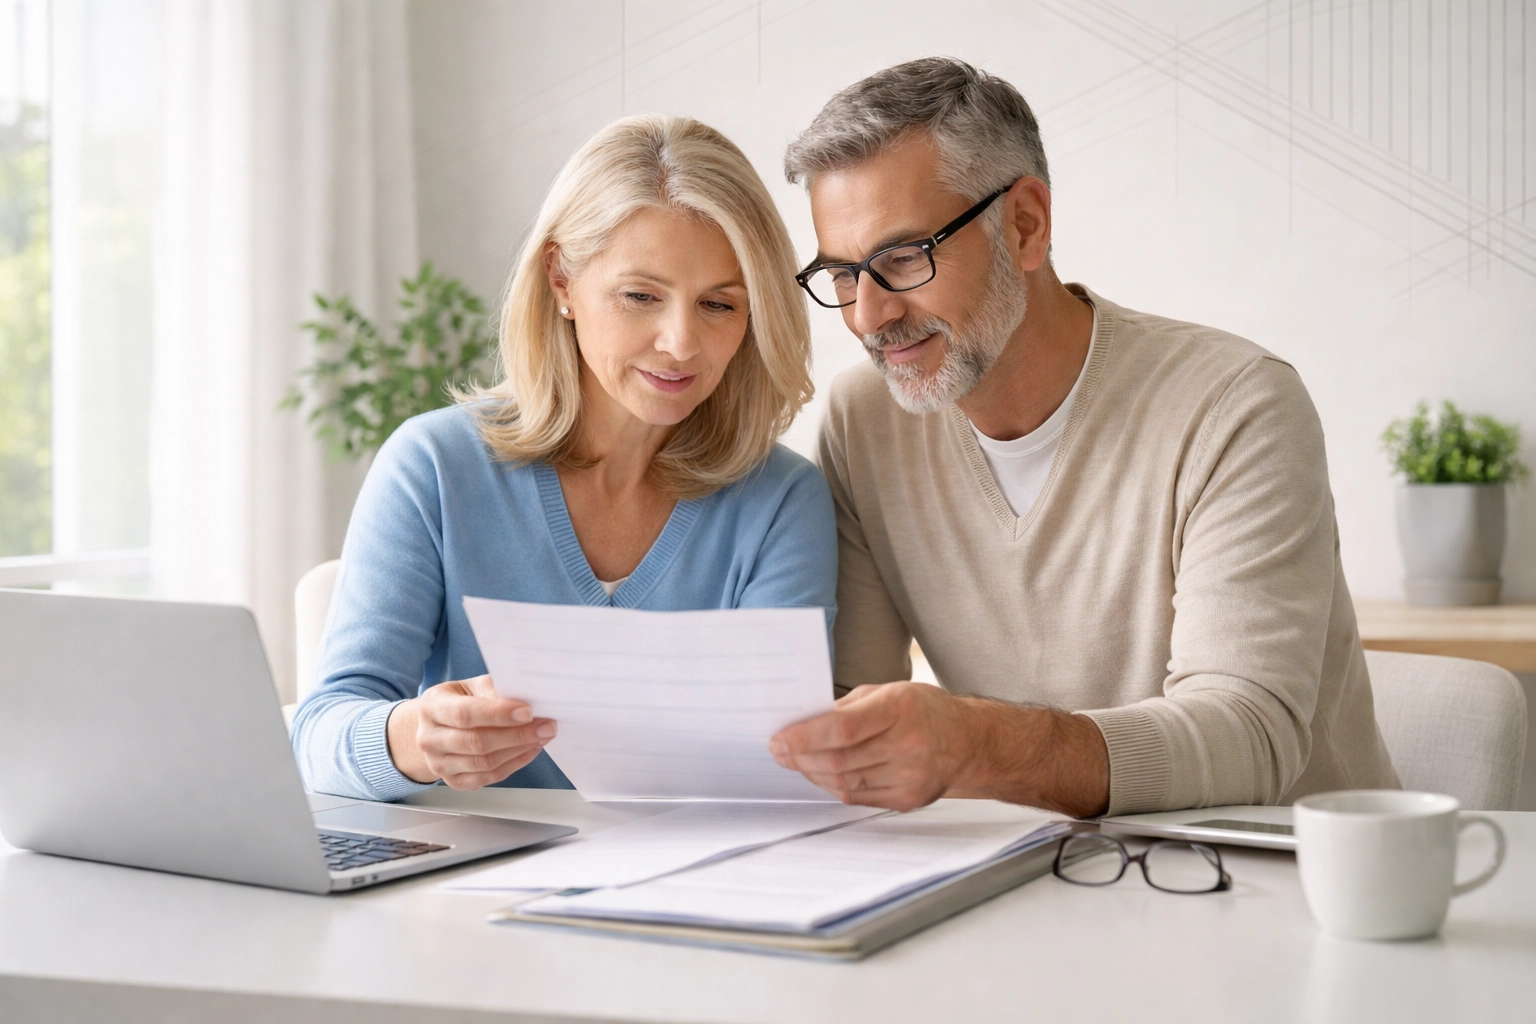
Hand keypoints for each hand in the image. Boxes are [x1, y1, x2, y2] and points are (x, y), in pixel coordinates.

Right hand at [386, 674, 555, 789]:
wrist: (435, 727)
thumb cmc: (457, 702)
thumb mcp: (471, 686)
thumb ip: (494, 691)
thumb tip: (527, 700)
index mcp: (432, 707)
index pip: (465, 713)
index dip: (498, 714)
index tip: (528, 712)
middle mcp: (430, 738)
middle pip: (476, 742)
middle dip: (517, 735)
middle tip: (546, 726)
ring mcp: (439, 764)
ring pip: (485, 763)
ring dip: (519, 750)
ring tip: (541, 736)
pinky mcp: (454, 781)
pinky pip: (488, 777)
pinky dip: (514, 764)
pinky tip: (530, 750)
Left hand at [767, 683, 975, 810]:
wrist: (969, 741)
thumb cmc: (926, 711)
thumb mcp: (889, 691)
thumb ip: (847, 707)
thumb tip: (804, 722)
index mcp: (901, 708)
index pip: (843, 728)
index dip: (805, 737)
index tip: (780, 739)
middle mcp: (908, 744)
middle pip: (839, 759)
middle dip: (801, 757)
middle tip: (780, 752)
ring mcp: (910, 776)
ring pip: (844, 782)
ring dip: (814, 773)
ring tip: (799, 762)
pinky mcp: (908, 799)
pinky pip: (858, 797)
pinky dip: (834, 786)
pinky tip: (825, 775)